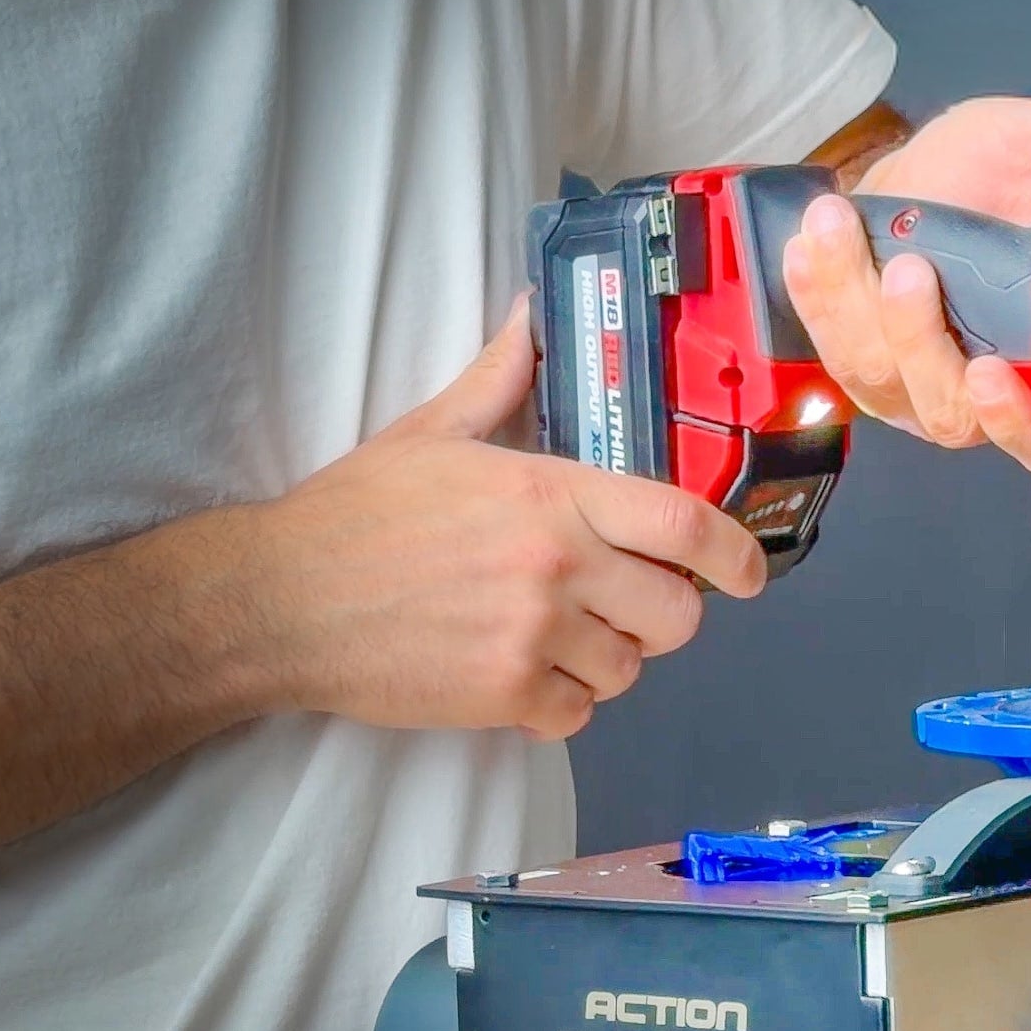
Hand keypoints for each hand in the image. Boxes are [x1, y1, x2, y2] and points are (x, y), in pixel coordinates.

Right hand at [252, 299, 765, 738]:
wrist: (280, 600)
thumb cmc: (355, 516)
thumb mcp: (432, 432)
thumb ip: (500, 381)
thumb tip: (529, 315)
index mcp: (551, 492)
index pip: (684, 523)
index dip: (735, 555)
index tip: (750, 572)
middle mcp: (557, 565)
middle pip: (678, 612)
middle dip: (667, 617)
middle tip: (630, 608)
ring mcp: (533, 636)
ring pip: (628, 670)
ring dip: (606, 662)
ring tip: (556, 640)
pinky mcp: (504, 697)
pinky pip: (577, 715)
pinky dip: (560, 705)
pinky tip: (522, 677)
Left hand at [781, 96, 1030, 475]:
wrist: (914, 172)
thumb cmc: (985, 176)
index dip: (1023, 423)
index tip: (993, 374)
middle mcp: (982, 389)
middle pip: (951, 414)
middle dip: (923, 343)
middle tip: (913, 270)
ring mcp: (916, 385)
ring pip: (884, 380)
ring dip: (856, 306)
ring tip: (841, 226)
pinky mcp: (860, 365)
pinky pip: (832, 349)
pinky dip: (817, 294)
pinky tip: (813, 240)